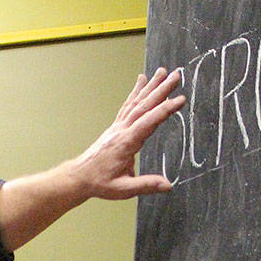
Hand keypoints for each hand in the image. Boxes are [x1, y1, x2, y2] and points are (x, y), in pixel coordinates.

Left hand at [67, 67, 184, 200]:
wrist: (79, 177)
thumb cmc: (100, 183)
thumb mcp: (123, 189)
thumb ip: (146, 185)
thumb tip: (168, 185)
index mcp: (126, 143)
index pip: (149, 122)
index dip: (165, 110)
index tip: (180, 100)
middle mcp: (121, 130)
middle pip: (144, 106)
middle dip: (161, 90)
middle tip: (176, 76)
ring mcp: (118, 126)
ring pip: (136, 102)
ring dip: (150, 86)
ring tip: (162, 71)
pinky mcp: (116, 127)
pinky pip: (128, 105)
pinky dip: (136, 92)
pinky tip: (141, 81)